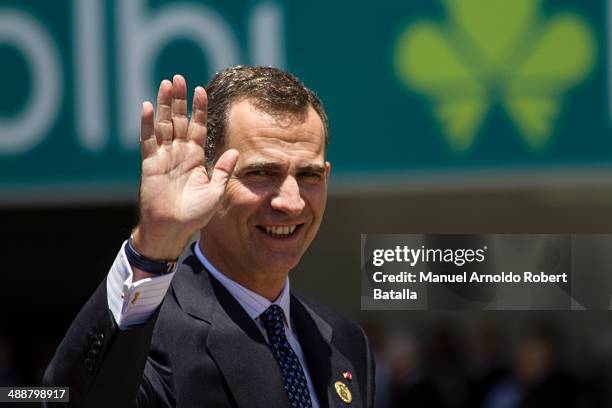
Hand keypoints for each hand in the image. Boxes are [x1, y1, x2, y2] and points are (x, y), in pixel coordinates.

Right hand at [132, 75, 237, 261]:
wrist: (172, 229)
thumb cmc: (195, 214)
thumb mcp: (215, 191)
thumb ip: (223, 170)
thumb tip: (234, 151)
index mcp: (195, 158)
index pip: (198, 127)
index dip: (199, 109)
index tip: (201, 90)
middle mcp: (179, 153)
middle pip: (180, 120)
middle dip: (180, 99)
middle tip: (179, 77)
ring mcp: (163, 156)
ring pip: (164, 124)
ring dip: (165, 104)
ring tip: (166, 84)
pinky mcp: (149, 164)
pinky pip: (147, 140)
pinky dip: (147, 124)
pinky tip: (148, 106)